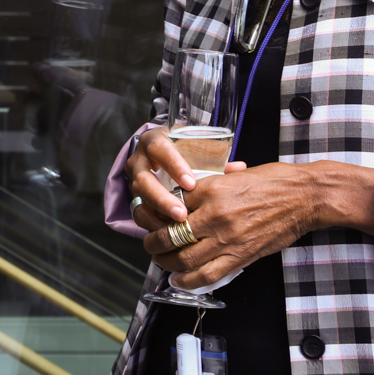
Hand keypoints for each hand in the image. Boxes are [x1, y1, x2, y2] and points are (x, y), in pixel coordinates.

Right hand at [126, 126, 243, 231]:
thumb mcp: (195, 150)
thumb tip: (239, 168)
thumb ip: (214, 160)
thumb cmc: (183, 152)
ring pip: (139, 199)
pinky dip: (151, 224)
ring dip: (157, 215)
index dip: (173, 167)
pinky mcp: (135, 197)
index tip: (191, 184)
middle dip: (162, 198)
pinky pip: (138, 213)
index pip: (159, 149)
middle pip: (143, 179)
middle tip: (182, 213)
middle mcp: (139, 159)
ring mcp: (134, 179)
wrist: (162, 155)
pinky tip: (168, 233)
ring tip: (176, 226)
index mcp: (154, 141)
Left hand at [140, 158, 373, 289]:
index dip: (157, 214)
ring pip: (184, 258)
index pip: (172, 205)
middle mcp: (215, 214)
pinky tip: (179, 281)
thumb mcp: (234, 174)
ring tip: (161, 262)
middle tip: (149, 244)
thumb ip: (209, 185)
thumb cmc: (273, 181)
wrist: (304, 196)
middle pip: (171, 235)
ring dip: (167, 264)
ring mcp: (227, 238)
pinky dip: (188, 282)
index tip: (152, 218)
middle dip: (154, 242)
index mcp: (211, 189)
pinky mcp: (241, 256)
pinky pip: (207, 275)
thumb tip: (186, 196)